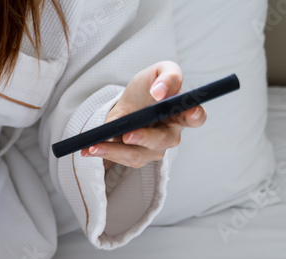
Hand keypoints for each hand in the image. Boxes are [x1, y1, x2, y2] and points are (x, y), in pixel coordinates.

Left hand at [82, 61, 205, 168]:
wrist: (129, 104)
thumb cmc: (148, 89)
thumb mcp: (157, 72)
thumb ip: (167, 76)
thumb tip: (161, 92)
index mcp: (182, 112)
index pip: (196, 116)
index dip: (194, 115)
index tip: (189, 111)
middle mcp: (171, 134)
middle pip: (163, 140)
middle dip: (145, 138)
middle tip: (128, 135)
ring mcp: (155, 149)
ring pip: (139, 154)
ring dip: (115, 151)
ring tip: (95, 146)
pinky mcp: (137, 157)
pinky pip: (122, 159)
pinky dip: (104, 153)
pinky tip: (89, 149)